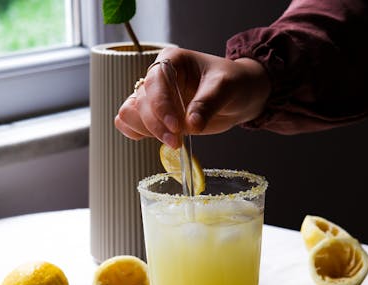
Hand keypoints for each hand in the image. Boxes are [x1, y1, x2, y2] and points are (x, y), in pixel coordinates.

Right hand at [114, 47, 270, 147]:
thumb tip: (191, 124)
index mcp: (172, 60)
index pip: (155, 82)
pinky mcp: (154, 115)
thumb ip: (207, 103)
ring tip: (172, 140)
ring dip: (146, 130)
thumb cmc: (233, 83)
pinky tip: (159, 138)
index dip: (162, 106)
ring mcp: (153, 97)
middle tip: (177, 141)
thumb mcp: (226, 88)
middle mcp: (157, 77)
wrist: (238, 96)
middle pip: (140, 101)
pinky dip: (138, 133)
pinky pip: (129, 123)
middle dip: (156, 124)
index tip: (177, 127)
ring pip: (130, 113)